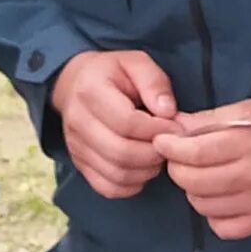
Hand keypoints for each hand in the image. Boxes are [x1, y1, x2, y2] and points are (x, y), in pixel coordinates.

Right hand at [48, 49, 178, 198]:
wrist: (75, 83)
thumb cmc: (112, 73)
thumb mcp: (136, 63)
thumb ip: (154, 83)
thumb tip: (168, 112)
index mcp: (91, 91)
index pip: (127, 122)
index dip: (158, 130)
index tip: (175, 127)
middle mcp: (78, 122)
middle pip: (122, 152)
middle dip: (155, 153)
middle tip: (170, 145)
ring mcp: (76, 147)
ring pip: (117, 174)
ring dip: (146, 171)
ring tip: (158, 155)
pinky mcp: (80, 164)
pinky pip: (108, 188)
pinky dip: (131, 185)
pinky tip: (142, 169)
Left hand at [155, 101, 250, 239]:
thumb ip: (211, 120)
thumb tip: (174, 127)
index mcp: (250, 143)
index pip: (194, 152)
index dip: (169, 147)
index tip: (162, 141)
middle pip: (192, 182)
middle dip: (177, 168)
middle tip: (180, 159)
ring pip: (202, 206)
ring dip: (194, 191)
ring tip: (202, 177)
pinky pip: (222, 228)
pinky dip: (213, 214)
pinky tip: (220, 199)